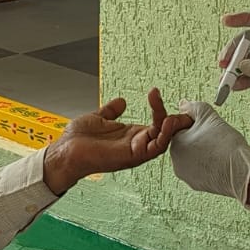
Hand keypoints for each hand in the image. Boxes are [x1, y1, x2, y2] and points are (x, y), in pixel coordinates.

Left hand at [41, 90, 194, 193]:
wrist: (64, 151)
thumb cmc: (77, 141)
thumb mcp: (98, 118)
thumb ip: (111, 111)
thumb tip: (121, 101)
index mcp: (131, 136)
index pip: (157, 125)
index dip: (164, 111)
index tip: (159, 94)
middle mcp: (136, 144)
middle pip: (166, 134)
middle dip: (178, 122)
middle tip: (185, 111)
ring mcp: (135, 150)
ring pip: (164, 140)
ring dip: (172, 127)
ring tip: (175, 115)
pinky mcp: (132, 156)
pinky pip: (155, 148)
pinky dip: (163, 135)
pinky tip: (164, 121)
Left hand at [168, 100, 249, 204]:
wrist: (241, 171)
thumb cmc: (225, 145)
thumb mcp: (208, 115)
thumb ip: (193, 107)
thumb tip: (183, 105)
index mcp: (175, 144)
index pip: (179, 127)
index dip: (195, 122)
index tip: (208, 125)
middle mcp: (176, 161)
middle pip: (185, 142)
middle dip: (198, 136)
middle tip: (215, 136)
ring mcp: (186, 175)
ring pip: (192, 155)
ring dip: (202, 150)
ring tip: (218, 148)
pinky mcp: (196, 184)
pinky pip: (199, 169)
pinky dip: (207, 163)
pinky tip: (219, 159)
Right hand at [219, 12, 249, 128]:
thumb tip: (241, 65)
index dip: (243, 17)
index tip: (225, 21)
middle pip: (246, 43)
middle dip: (233, 51)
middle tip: (223, 63)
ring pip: (245, 62)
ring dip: (233, 69)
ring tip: (225, 81)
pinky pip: (248, 78)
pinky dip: (239, 82)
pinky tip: (233, 89)